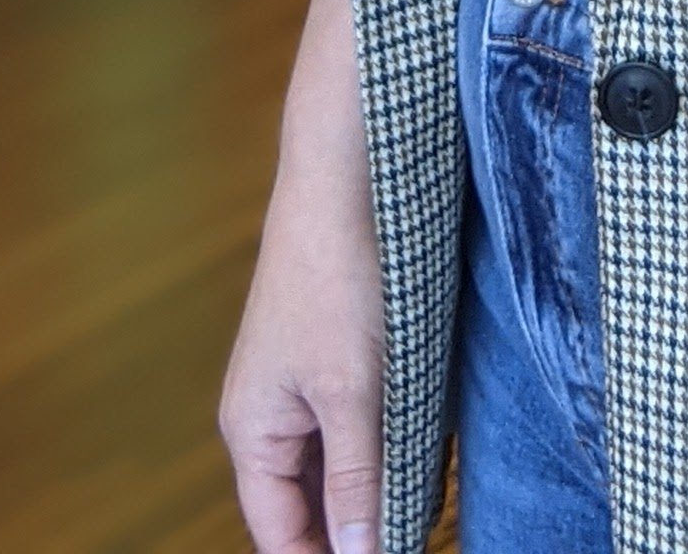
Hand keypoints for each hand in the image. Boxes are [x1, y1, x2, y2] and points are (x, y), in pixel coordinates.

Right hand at [220, 0, 386, 553]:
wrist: (350, 171)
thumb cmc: (338, 275)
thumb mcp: (353, 391)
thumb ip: (357, 481)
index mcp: (254, 431)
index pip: (282, 536)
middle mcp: (273, 413)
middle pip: (310, 505)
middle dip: (360, 529)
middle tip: (422, 536)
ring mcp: (306, 381)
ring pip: (342, 464)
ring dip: (381, 489)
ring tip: (432, 512)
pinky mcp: (342, 350)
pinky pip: (362, 422)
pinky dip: (392, 444)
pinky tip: (433, 456)